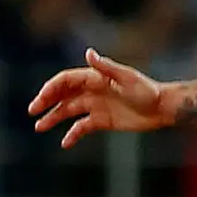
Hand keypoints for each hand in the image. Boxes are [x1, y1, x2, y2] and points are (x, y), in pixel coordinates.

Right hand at [28, 49, 175, 141]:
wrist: (163, 109)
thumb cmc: (147, 91)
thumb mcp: (127, 78)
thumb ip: (106, 67)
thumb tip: (88, 53)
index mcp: (95, 78)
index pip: (66, 81)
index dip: (50, 89)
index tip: (40, 101)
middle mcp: (92, 90)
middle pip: (63, 95)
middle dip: (46, 102)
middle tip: (33, 113)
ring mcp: (96, 106)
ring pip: (68, 111)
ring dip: (53, 117)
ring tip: (39, 127)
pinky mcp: (102, 121)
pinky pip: (82, 127)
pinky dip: (72, 134)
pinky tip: (65, 143)